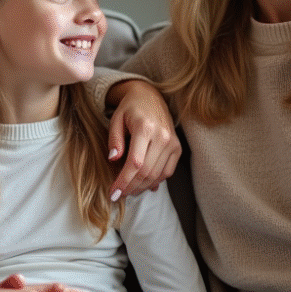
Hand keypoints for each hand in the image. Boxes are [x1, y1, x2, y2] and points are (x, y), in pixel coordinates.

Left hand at [106, 79, 179, 199]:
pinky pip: (167, 172)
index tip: (113, 193)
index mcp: (145, 128)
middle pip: (147, 172)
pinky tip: (143, 184)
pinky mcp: (177, 147)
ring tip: (128, 191)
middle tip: (118, 195)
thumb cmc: (129, 108)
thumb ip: (114, 140)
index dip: (123, 181)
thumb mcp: (116, 119)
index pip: (135, 163)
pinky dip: (155, 181)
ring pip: (157, 175)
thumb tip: (113, 159)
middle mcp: (162, 136)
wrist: (150, 96)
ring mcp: (172, 142)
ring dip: (142, 187)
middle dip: (131, 188)